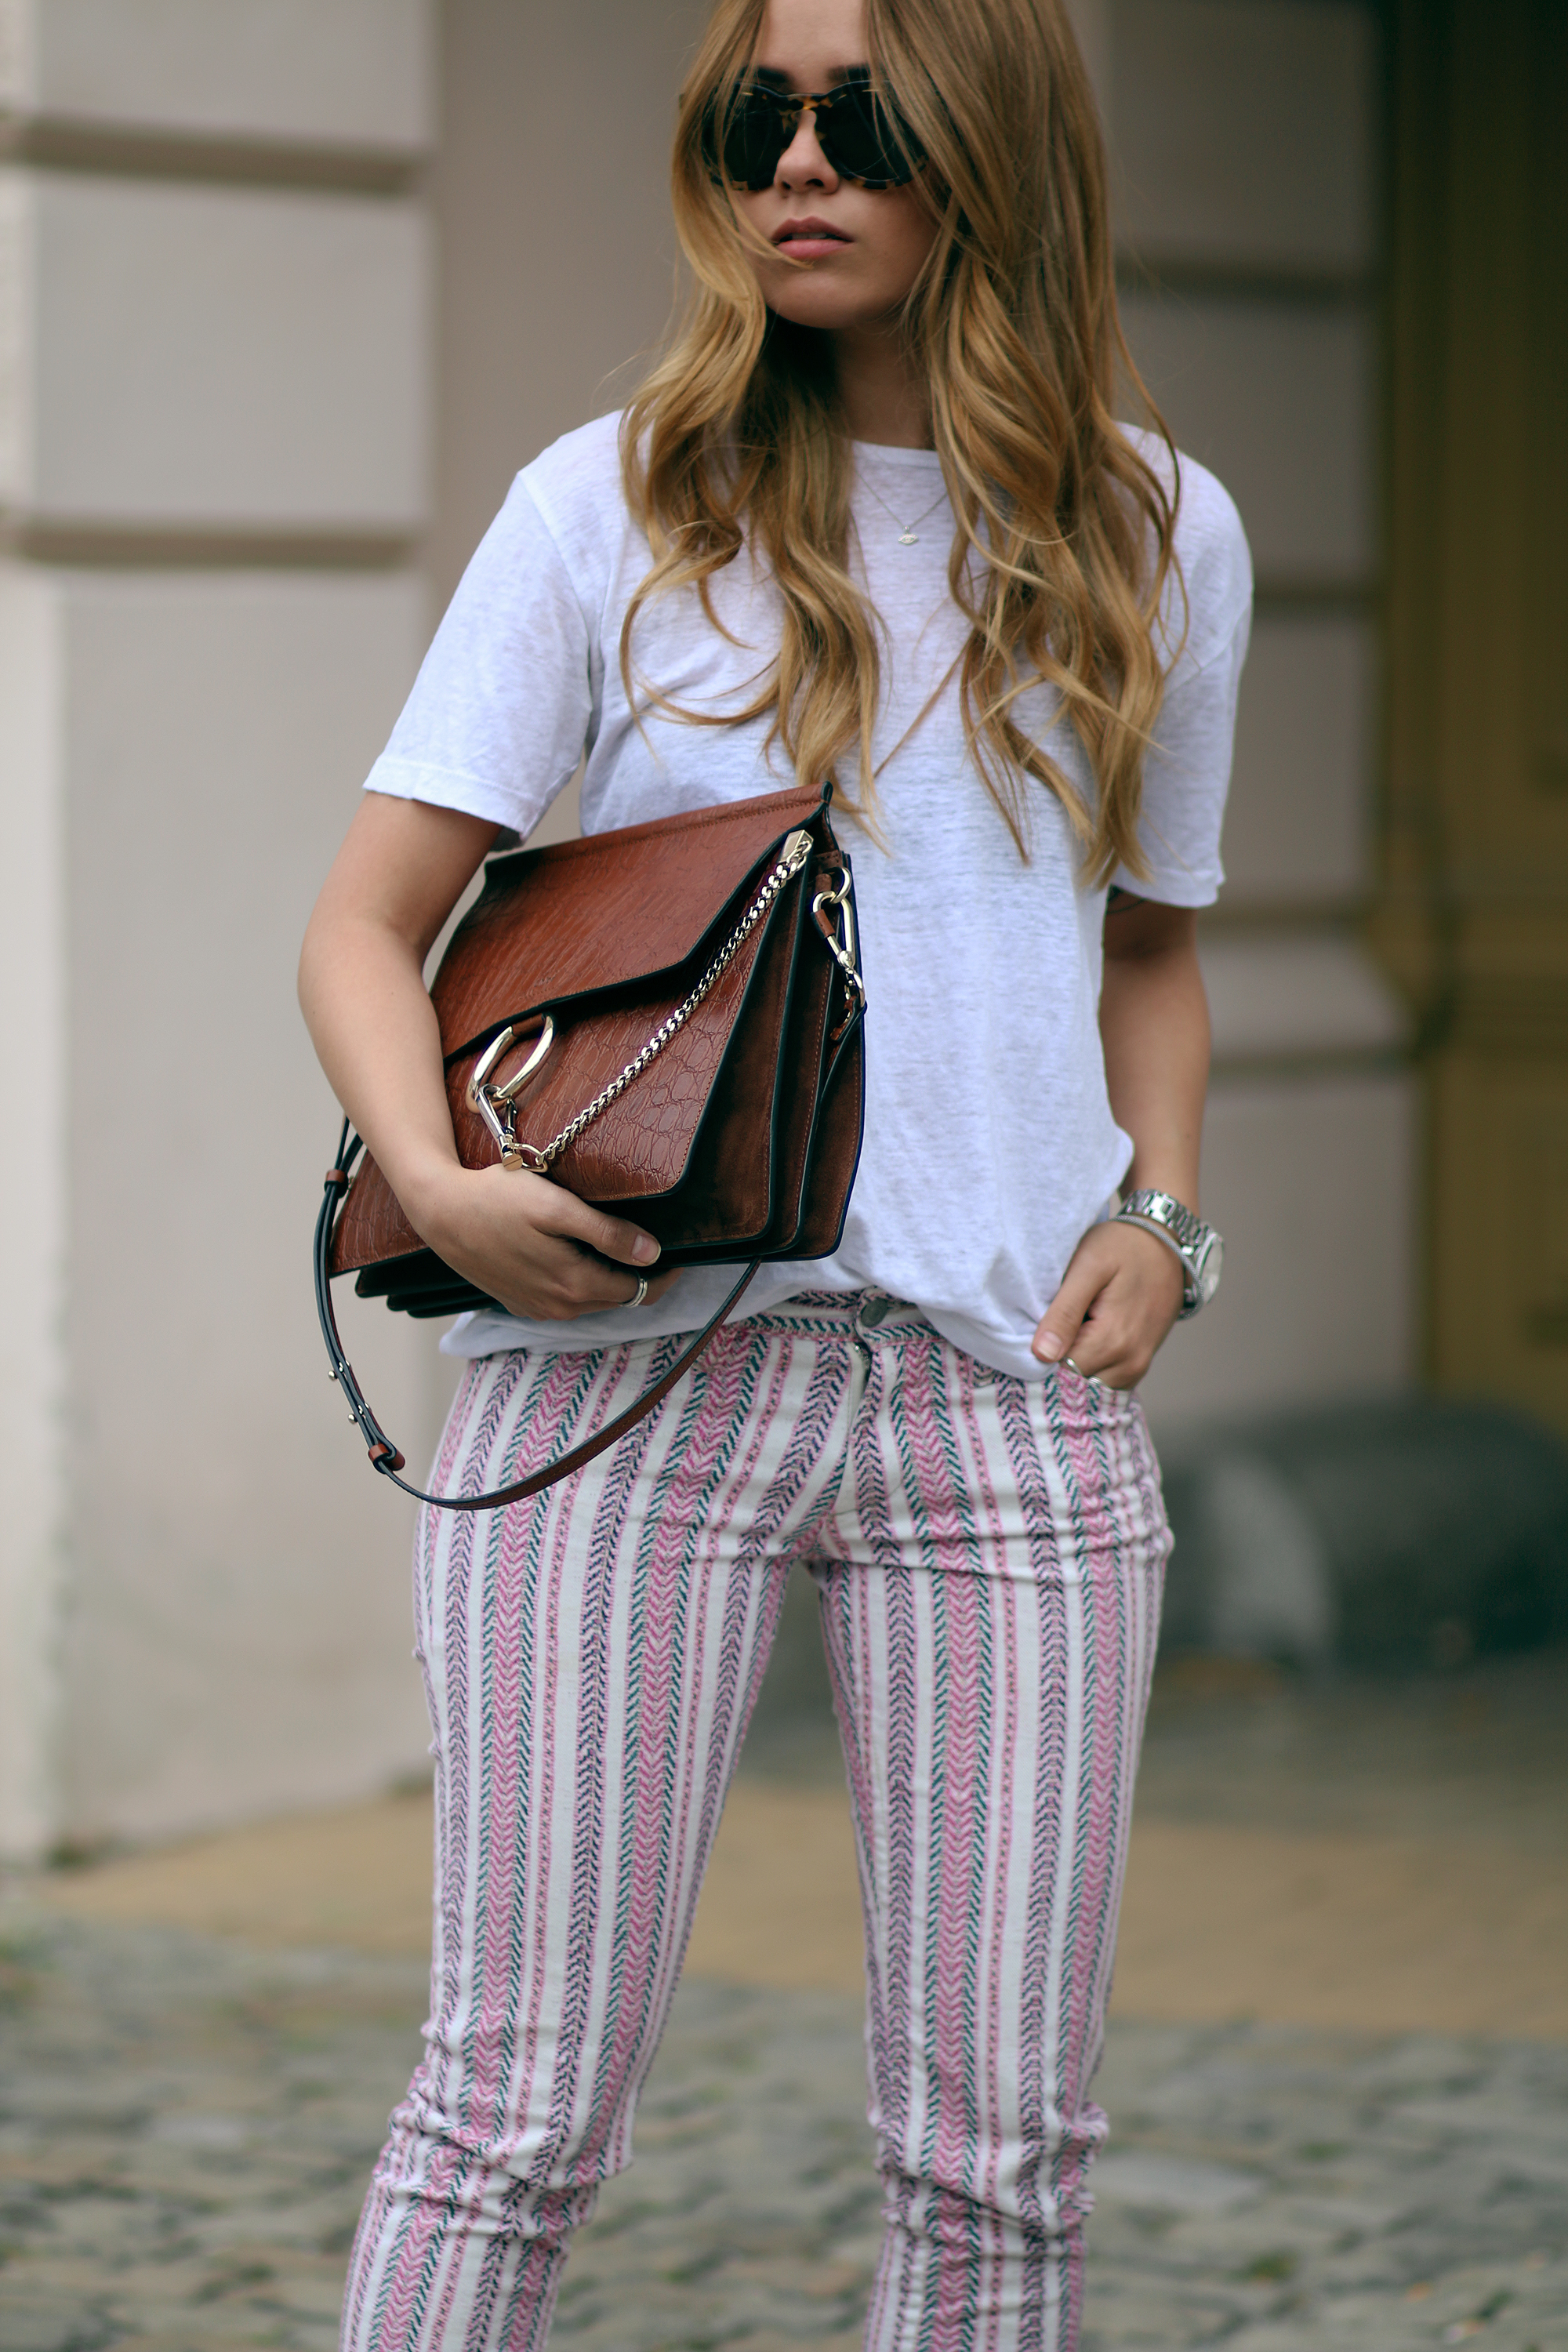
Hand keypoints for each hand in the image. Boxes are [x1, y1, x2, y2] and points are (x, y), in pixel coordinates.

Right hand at [413, 1161, 681, 1321]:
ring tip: (620, 1248)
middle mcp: (559, 1308)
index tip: (678, 1253)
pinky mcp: (519, 1302)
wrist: (441, 1212)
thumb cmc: (498, 1199)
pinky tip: (579, 1256)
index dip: (663, 1274)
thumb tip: (652, 1254)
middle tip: (654, 1246)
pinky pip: (565, 1301)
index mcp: (574, 1286)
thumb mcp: (557, 1207)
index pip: (638, 1291)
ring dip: (610, 1281)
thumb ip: (607, 1233)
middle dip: (640, 1278)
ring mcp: (537, 1309)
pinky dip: (582, 1284)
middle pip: (617, 1300)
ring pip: (592, 1302)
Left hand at [1032, 1219, 1183, 1388]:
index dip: (1045, 1350)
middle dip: (1061, 1355)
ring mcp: (1138, 1365)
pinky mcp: (1141, 1363)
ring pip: (1090, 1382)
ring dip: (1078, 1359)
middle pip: (1075, 1379)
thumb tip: (1043, 1354)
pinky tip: (1090, 1332)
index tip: (1043, 1324)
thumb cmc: (1123, 1247)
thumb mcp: (1088, 1267)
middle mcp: (1130, 1362)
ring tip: (1078, 1323)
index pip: (1060, 1370)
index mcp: (1114, 1341)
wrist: (1164, 1242)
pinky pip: (1107, 1378)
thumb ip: (1065, 1312)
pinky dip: (1094, 1362)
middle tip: (1062, 1318)